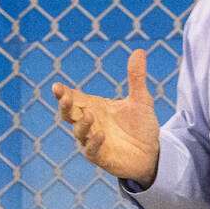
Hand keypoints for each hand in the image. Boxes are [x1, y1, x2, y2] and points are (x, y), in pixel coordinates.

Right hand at [52, 49, 160, 185]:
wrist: (152, 153)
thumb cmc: (140, 127)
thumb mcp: (140, 100)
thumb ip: (136, 78)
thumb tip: (139, 51)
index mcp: (94, 107)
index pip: (73, 98)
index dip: (63, 93)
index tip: (57, 86)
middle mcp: (90, 124)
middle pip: (69, 114)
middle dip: (65, 105)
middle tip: (64, 96)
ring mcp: (93, 141)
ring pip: (79, 132)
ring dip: (82, 123)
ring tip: (90, 114)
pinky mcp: (102, 157)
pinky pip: (92, 151)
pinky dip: (94, 143)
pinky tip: (100, 135)